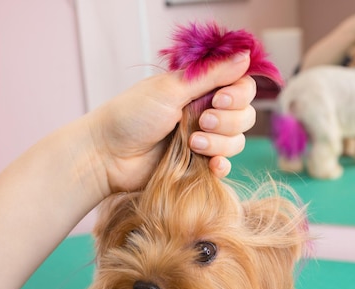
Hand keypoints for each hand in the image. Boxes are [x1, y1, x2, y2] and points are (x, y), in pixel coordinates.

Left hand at [88, 52, 255, 193]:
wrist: (108, 155)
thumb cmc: (131, 116)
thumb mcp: (171, 89)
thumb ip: (210, 75)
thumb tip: (246, 56)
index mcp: (200, 88)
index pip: (242, 86)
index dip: (238, 95)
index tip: (219, 99)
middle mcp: (206, 111)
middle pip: (245, 115)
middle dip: (228, 121)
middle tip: (200, 122)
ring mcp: (203, 139)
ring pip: (237, 141)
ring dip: (220, 143)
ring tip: (191, 144)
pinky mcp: (198, 164)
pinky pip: (225, 166)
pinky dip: (222, 165)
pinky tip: (211, 165)